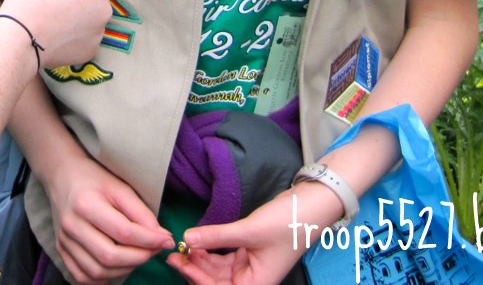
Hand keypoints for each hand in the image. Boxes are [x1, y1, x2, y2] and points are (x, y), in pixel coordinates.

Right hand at [0, 0, 108, 69]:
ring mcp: (99, 32)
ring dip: (75, 11)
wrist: (19, 42)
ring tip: (52, 13)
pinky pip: (84, 35)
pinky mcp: (90, 51)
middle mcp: (104, 9)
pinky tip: (55, 31)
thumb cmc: (30, 2)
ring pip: (88, 14)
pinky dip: (74, 32)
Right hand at [42, 153, 172, 283]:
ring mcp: (63, 241)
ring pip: (97, 271)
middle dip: (139, 258)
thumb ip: (141, 213)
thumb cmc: (95, 179)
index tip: (167, 241)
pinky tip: (118, 265)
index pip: (123, 232)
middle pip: (109, 256)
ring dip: (125, 270)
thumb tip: (163, 238)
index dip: (149, 240)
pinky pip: (83, 277)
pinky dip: (104, 277)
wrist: (63, 176)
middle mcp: (71, 226)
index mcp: (86, 204)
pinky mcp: (61, 251)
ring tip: (138, 256)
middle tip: (154, 250)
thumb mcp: (121, 187)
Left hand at [168, 185, 338, 284]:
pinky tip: (196, 242)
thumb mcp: (248, 230)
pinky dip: (209, 251)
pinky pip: (222, 258)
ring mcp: (249, 267)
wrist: (310, 205)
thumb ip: (216, 236)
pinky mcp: (247, 253)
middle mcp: (252, 280)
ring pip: (217, 271)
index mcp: (257, 284)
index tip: (179, 264)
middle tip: (173, 256)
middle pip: (216, 282)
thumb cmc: (286, 223)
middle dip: (194, 270)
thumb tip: (187, 238)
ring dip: (199, 261)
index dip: (198, 279)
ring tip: (181, 248)